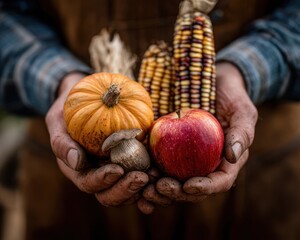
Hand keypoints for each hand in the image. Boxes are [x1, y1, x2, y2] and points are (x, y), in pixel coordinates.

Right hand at [45, 72, 148, 206]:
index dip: (103, 181)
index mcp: (79, 170)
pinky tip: (160, 170)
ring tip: (155, 175)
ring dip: (143, 186)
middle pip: (111, 194)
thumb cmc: (68, 110)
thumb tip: (75, 161)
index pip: (90, 184)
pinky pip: (141, 172)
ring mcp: (115, 168)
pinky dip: (151, 175)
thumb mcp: (57, 121)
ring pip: (129, 188)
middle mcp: (98, 174)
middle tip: (142, 177)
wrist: (88, 98)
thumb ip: (61, 141)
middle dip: (126, 190)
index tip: (117, 170)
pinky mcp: (130, 159)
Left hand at [139, 62, 257, 211]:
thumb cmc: (231, 97)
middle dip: (175, 193)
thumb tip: (234, 156)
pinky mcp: (168, 150)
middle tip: (159, 188)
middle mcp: (204, 165)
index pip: (218, 182)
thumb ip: (242, 133)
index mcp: (225, 162)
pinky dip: (146, 174)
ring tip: (143, 188)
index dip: (204, 188)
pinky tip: (134, 176)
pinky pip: (157, 165)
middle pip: (191, 188)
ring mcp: (185, 159)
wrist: (211, 84)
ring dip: (157, 190)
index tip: (188, 186)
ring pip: (172, 182)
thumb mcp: (242, 111)